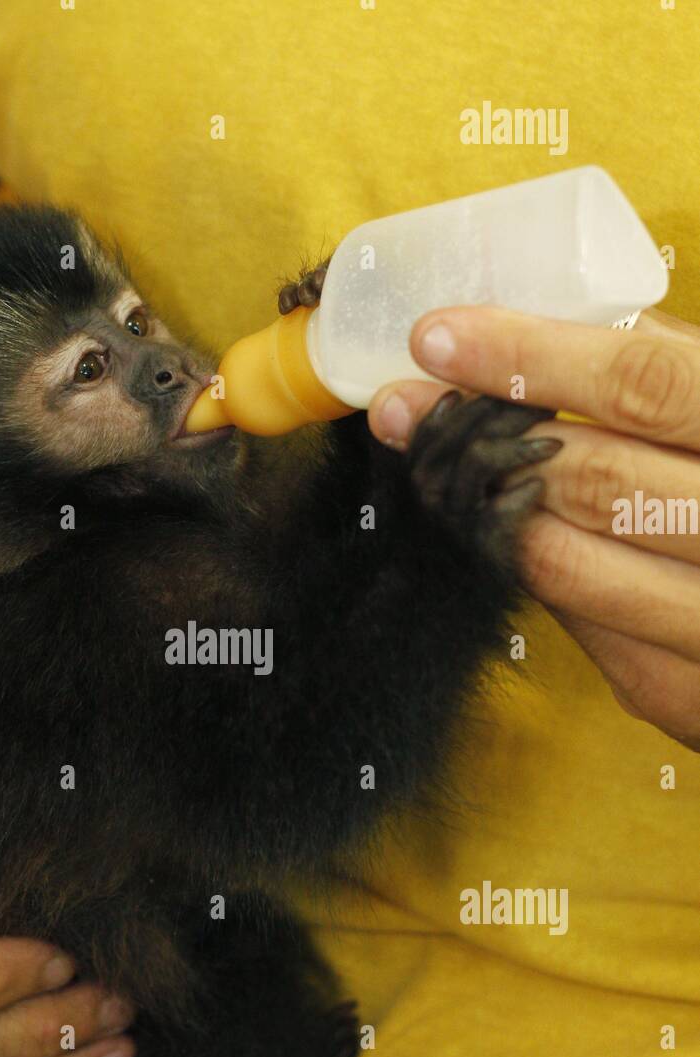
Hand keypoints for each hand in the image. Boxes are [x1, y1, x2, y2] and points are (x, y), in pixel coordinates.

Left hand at [367, 305, 699, 749]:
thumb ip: (691, 380)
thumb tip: (572, 335)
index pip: (646, 386)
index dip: (532, 356)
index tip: (442, 335)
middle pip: (593, 478)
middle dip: (482, 434)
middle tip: (406, 403)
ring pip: (569, 563)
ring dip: (488, 509)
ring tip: (442, 468)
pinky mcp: (688, 700)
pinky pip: (587, 630)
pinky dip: (544, 574)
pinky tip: (516, 538)